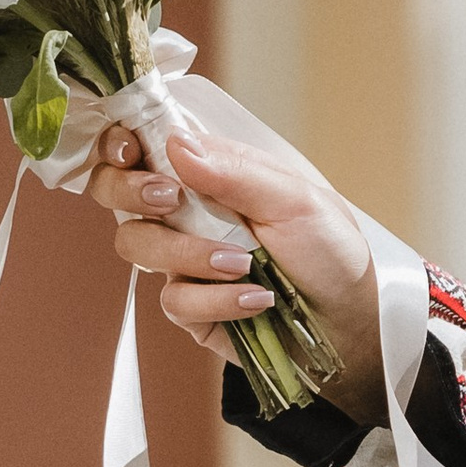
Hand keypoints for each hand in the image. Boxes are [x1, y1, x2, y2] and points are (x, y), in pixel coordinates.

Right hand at [88, 123, 384, 422]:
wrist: (350, 322)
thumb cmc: (329, 250)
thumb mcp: (295, 200)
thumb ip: (235, 172)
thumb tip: (177, 144)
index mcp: (209, 172)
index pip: (144, 144)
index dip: (121, 143)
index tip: (131, 152)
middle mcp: (187, 211)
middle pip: (115, 190)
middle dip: (129, 191)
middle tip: (169, 199)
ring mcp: (183, 259)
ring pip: (137, 245)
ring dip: (187, 252)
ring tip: (243, 264)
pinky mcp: (191, 307)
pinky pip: (174, 301)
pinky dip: (218, 300)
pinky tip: (257, 301)